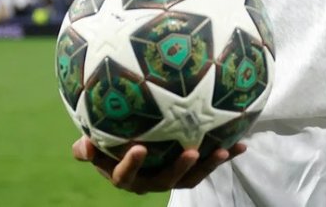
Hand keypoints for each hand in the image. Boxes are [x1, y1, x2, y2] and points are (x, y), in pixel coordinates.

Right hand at [71, 136, 245, 194]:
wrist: (129, 146)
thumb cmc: (107, 144)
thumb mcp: (93, 146)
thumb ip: (86, 148)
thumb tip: (84, 147)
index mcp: (125, 176)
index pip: (126, 175)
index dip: (131, 164)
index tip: (138, 148)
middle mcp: (149, 181)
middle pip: (165, 180)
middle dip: (179, 168)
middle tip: (191, 152)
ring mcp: (170, 177)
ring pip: (190, 177)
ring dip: (207, 165)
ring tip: (222, 151)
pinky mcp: (188, 171)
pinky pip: (206, 165)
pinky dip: (223, 155)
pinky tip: (241, 144)